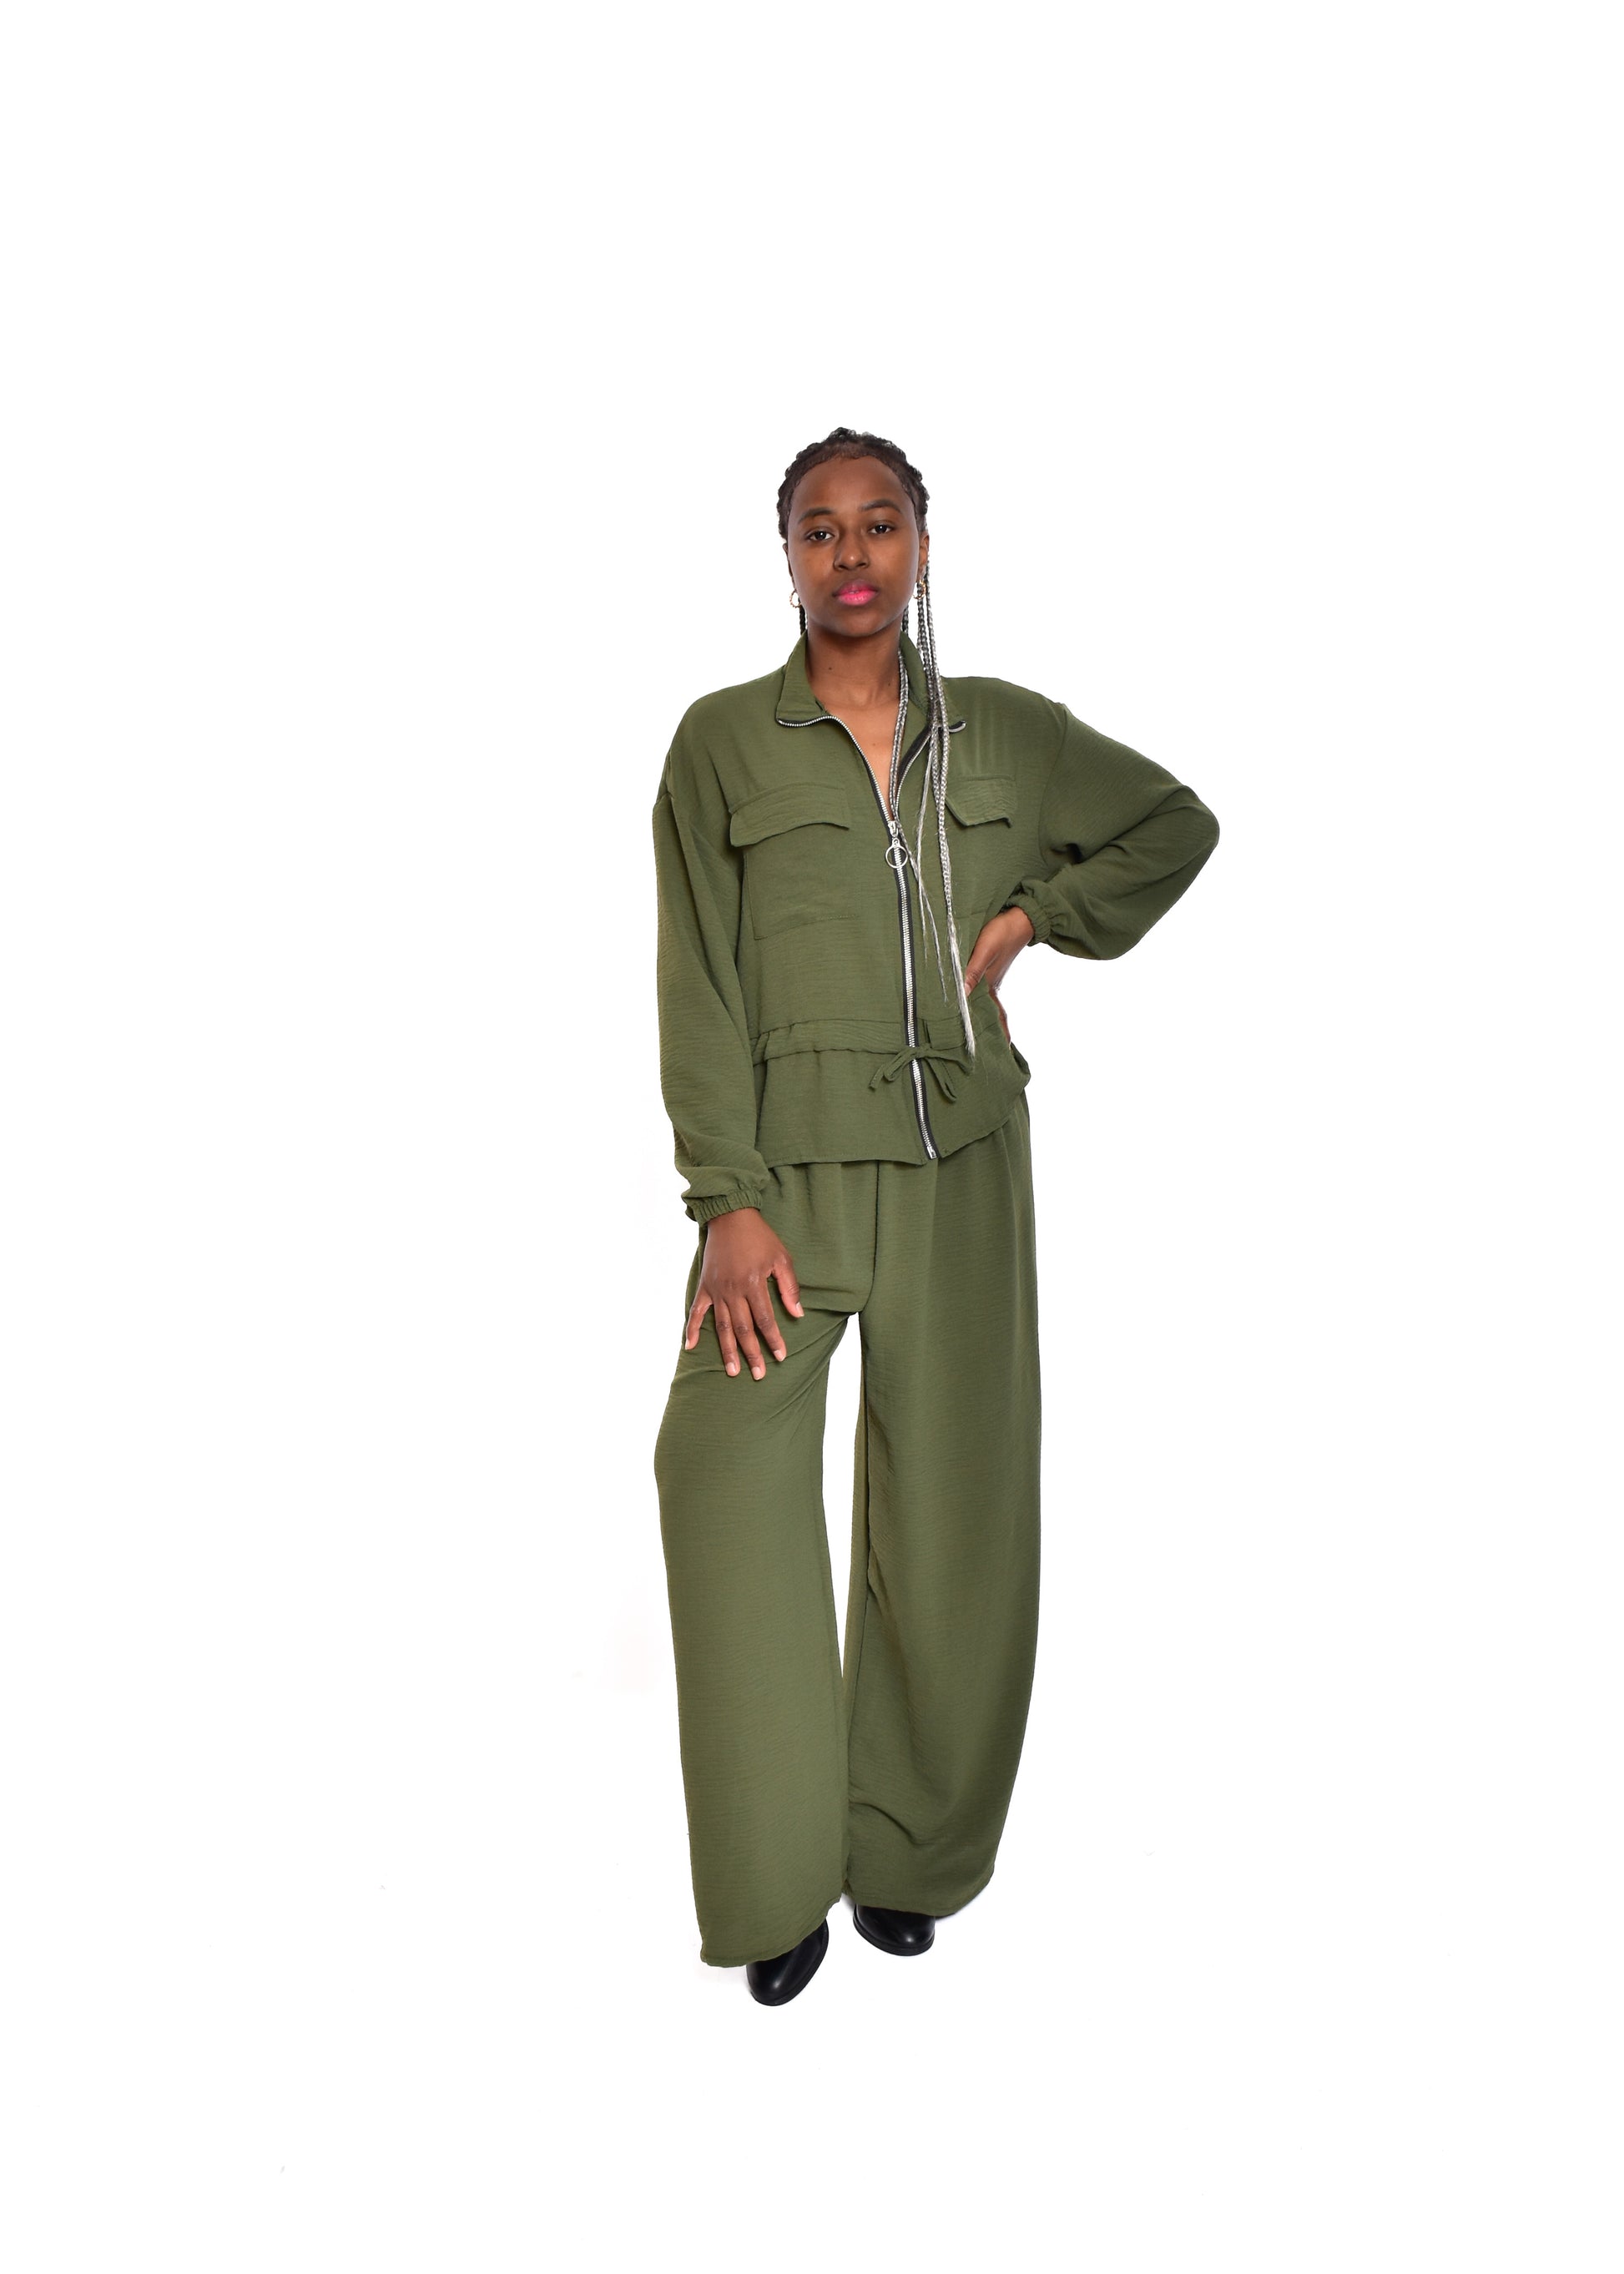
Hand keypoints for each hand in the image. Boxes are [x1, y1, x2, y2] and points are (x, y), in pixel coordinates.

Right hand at [684, 1207, 803, 1380]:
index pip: (765, 1320)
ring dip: (727, 1350)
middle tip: (759, 1374)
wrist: (731, 1217)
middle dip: (752, 1353)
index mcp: (753, 1284)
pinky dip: (691, 1329)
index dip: (773, 1339)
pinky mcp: (705, 1286)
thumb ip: (789, 1287)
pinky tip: (690, 1347)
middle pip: (743, 1329)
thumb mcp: (782, 1258)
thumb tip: (798, 1314)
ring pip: (722, 1326)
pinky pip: (695, 1311)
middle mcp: (733, 1291)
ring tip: (732, 1371)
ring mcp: (716, 1290)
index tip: (781, 1356)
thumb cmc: (760, 1237)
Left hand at [963, 906, 1033, 1043]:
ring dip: (977, 1015)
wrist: (1019, 917)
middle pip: (989, 1014)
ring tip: (971, 1030)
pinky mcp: (987, 968)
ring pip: (982, 1002)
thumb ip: (972, 972)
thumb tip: (961, 995)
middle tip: (980, 1049)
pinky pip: (977, 987)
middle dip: (987, 1032)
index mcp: (990, 987)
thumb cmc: (1002, 933)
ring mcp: (989, 978)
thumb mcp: (985, 951)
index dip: (997, 1035)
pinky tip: (966, 998)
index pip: (995, 1018)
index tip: (999, 1052)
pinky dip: (973, 997)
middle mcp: (989, 986)